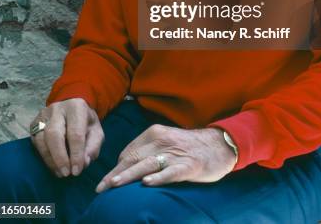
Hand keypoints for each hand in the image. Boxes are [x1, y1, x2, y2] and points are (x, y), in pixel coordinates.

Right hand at [30, 98, 103, 178]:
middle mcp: (57, 109)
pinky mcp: (34, 123)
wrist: (73, 110)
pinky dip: (43, 157)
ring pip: (41, 139)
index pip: (75, 132)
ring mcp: (43, 115)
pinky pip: (35, 142)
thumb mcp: (96, 132)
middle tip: (66, 174)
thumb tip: (84, 163)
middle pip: (54, 134)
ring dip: (50, 160)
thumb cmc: (86, 123)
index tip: (76, 171)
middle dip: (59, 157)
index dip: (76, 154)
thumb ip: (93, 147)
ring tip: (60, 173)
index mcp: (76, 107)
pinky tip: (52, 166)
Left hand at [96, 125, 235, 191]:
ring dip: (129, 174)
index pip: (129, 152)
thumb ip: (148, 150)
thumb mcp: (166, 142)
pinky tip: (147, 183)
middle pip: (134, 158)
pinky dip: (158, 177)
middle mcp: (162, 140)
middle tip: (101, 188)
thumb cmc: (188, 147)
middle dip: (116, 174)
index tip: (106, 182)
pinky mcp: (189, 166)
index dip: (116, 168)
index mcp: (155, 132)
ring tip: (115, 185)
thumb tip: (126, 166)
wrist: (219, 145)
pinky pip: (171, 172)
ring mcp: (175, 153)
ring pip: (147, 164)